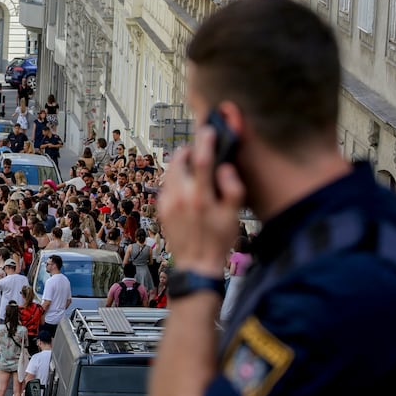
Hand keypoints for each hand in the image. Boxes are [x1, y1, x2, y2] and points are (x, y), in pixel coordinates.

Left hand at [158, 127, 243, 276]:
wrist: (196, 264)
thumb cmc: (218, 241)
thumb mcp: (234, 217)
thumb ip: (232, 189)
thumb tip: (225, 169)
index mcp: (200, 198)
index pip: (202, 160)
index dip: (205, 142)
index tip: (208, 131)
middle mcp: (180, 198)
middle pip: (179, 161)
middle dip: (188, 151)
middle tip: (198, 150)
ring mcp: (167, 203)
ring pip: (170, 172)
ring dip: (180, 164)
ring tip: (193, 167)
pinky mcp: (161, 209)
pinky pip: (166, 186)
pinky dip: (175, 179)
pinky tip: (186, 186)